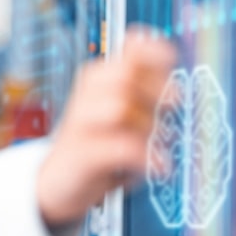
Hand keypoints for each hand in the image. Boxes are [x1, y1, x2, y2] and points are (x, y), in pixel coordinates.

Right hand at [36, 30, 176, 228]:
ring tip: (153, 145)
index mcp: (99, 80)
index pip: (125, 52)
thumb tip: (176, 90)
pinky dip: (146, 157)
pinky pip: (121, 146)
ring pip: (121, 108)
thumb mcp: (122, 121)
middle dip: (156, 91)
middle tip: (170, 109)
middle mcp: (86, 95)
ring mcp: (80, 123)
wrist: (58, 185)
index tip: (171, 58)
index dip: (151, 50)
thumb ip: (144, 102)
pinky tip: (158, 166)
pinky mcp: (82, 152)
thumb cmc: (97, 150)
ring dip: (147, 127)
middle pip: (126, 76)